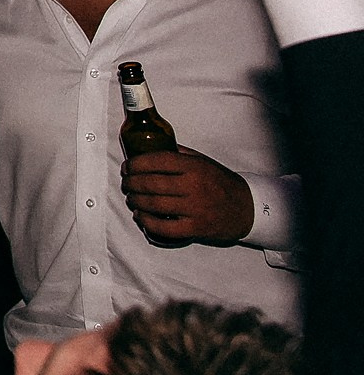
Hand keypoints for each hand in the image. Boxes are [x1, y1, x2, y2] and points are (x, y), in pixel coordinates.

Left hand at [123, 147, 254, 244]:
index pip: (157, 161)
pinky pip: (164, 227)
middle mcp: (193, 186)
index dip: (136, 164)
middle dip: (131, 183)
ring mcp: (195, 209)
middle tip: (126, 184)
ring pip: (154, 204)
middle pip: (151, 183)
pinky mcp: (196, 228)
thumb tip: (152, 146)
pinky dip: (147, 222)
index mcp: (194, 167)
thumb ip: (180, 154)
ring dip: (136, 201)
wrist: (249, 209)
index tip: (127, 167)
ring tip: (131, 198)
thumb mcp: (204, 162)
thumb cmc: (222, 183)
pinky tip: (141, 216)